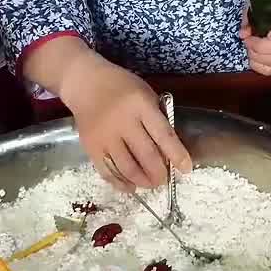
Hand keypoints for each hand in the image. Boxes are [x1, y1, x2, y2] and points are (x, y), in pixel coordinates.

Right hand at [60, 55, 191, 190]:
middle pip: (146, 155)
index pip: (163, 134)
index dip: (176, 154)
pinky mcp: (90, 147)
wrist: (85, 83)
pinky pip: (107, 172)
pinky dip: (121, 183)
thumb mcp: (145, 93)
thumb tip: (168, 151)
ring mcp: (105, 136)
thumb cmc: (121, 87)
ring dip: (142, 181)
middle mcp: (122, 122)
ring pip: (127, 168)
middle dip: (159, 173)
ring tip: (151, 184)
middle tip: (164, 180)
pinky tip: (131, 186)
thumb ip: (156, 118)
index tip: (186, 169)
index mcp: (141, 105)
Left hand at [240, 0, 270, 76]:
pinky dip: (256, 64)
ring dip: (256, 56)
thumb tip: (243, 33)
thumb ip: (250, 17)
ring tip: (250, 47)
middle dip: (258, 46)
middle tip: (248, 39)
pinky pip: (269, 71)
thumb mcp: (261, 5)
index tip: (262, 32)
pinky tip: (253, 55)